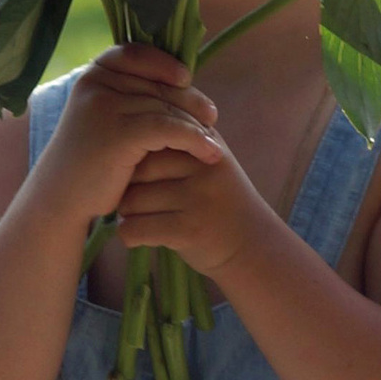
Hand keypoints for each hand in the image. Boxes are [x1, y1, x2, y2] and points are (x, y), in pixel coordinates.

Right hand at [40, 44, 221, 227]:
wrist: (64, 199)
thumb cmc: (92, 161)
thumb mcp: (109, 118)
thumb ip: (134, 96)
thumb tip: (184, 81)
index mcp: (93, 74)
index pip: (136, 54)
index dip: (164, 64)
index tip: (186, 79)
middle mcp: (96, 84)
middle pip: (157, 85)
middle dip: (189, 101)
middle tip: (211, 117)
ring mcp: (105, 107)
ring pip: (166, 108)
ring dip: (196, 126)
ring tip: (214, 142)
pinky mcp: (118, 133)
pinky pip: (169, 129)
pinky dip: (194, 140)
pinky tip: (211, 153)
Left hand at [114, 125, 265, 278]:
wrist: (254, 246)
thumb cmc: (221, 202)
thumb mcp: (210, 162)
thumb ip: (181, 143)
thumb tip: (127, 133)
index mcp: (205, 144)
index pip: (151, 139)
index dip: (135, 159)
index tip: (139, 177)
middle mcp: (203, 167)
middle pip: (138, 169)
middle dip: (127, 187)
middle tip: (132, 200)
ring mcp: (197, 198)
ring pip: (132, 200)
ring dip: (127, 214)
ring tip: (138, 218)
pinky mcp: (189, 230)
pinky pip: (135, 228)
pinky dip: (128, 235)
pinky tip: (137, 236)